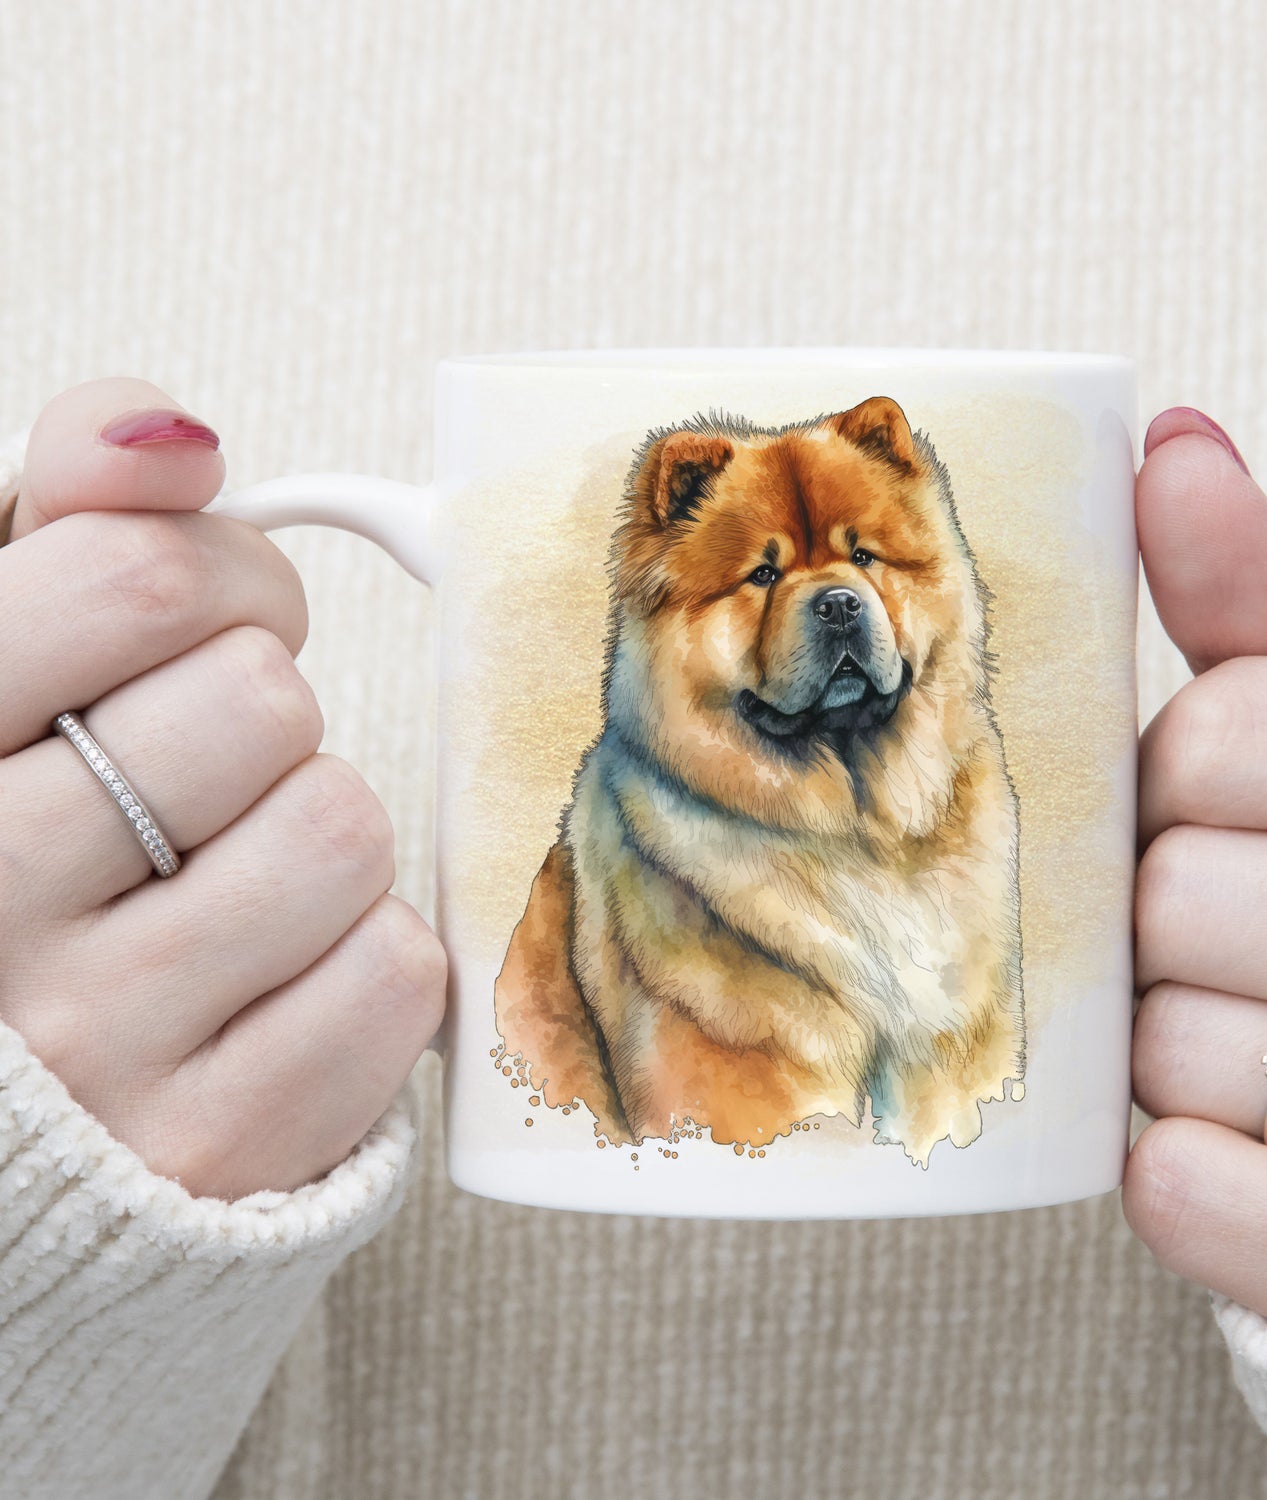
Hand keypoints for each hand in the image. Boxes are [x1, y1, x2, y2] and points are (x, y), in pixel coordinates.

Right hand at [0, 378, 444, 1198]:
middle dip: (263, 712)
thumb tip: (173, 433)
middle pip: (260, 701)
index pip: (135, 580)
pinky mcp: (220, 1144)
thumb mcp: (5, 661)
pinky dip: (363, 958)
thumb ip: (70, 520)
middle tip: (212, 769)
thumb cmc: (32, 842)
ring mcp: (97, 1047)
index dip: (220, 577)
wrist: (33, 1112)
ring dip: (316, 833)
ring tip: (232, 879)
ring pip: (340, 828)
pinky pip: (394, 971)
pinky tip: (274, 979)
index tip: (206, 621)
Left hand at [1122, 407, 1266, 1329]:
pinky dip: (1183, 1174)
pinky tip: (1246, 1146)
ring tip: (1261, 1037)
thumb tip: (1168, 439)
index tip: (1224, 807)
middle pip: (1177, 896)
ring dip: (1172, 1047)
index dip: (1181, 778)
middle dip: (1167, 918)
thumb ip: (1263, 600)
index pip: (1228, 733)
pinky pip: (1190, 1192)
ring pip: (1172, 1049)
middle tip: (1234, 937)